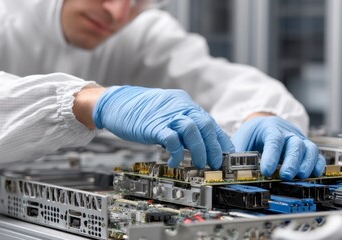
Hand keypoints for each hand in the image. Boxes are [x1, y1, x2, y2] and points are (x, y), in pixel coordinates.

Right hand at [93, 86, 234, 168]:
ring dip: (199, 150)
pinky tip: (176, 161)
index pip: (208, 121)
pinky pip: (171, 139)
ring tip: (200, 164)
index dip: (220, 139)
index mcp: (184, 103)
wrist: (115, 102)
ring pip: (192, 130)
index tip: (226, 153)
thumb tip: (195, 143)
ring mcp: (166, 115)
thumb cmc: (140, 111)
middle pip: (204, 125)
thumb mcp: (165, 113)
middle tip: (215, 163)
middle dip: (213, 147)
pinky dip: (177, 152)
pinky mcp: (153, 125)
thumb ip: (180, 124)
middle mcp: (179, 106)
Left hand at [231, 116, 324, 179]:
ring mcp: (299, 139)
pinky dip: (317, 165)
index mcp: (269, 127)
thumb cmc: (251, 135)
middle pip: (295, 143)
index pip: (273, 139)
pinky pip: (316, 155)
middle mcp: (287, 132)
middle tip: (286, 176)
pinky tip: (313, 174)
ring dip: (306, 164)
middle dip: (291, 161)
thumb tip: (232, 171)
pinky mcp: (306, 149)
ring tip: (300, 176)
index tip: (266, 171)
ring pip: (309, 148)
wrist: (260, 125)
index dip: (271, 156)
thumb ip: (238, 156)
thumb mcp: (241, 142)